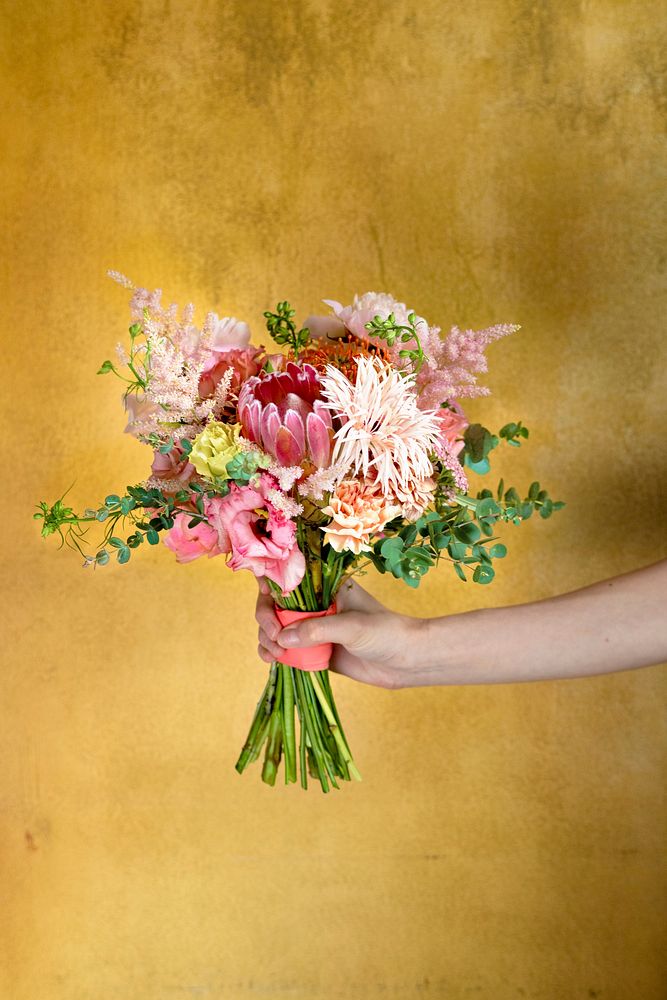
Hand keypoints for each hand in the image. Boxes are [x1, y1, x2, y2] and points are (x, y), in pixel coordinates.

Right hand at [254, 578, 427, 688]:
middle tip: (273, 638)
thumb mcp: (352, 627)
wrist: (407, 661)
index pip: (289, 578)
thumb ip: (316, 630)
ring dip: (267, 639)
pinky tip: (273, 661)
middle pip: (276, 605)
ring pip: (277, 629)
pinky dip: (275, 654)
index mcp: (326, 585)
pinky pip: (287, 650)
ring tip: (274, 655)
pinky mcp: (316, 651)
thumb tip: (281, 639)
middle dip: (267, 620)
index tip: (265, 602)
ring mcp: (314, 628)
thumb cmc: (386, 632)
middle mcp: (316, 604)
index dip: (270, 587)